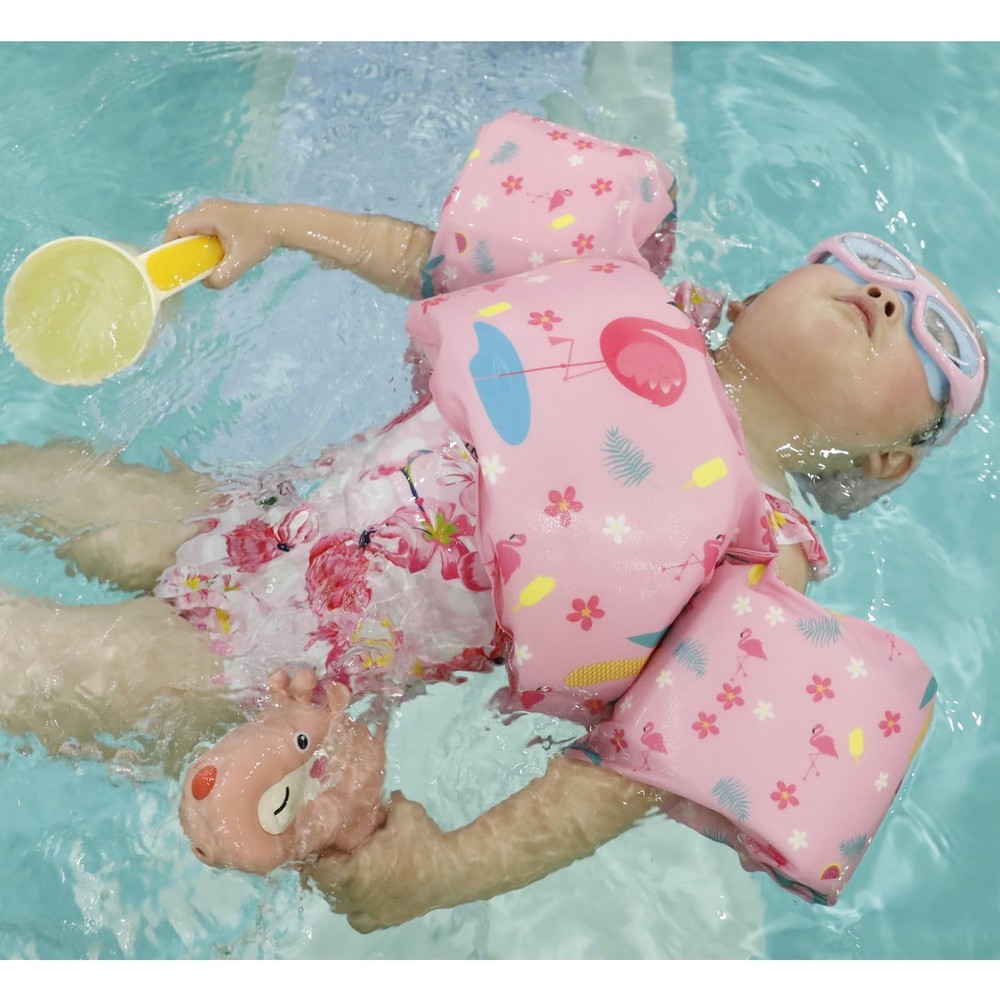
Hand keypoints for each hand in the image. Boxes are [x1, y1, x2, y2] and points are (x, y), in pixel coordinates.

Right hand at [165, 199, 278, 288]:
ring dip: (194, 244)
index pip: (176, 226)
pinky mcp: (220, 213)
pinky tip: (215, 253)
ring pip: (192, 227)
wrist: (280, 224)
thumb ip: (222, 276)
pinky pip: (203, 227)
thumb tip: (207, 284)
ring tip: (204, 261)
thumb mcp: (241, 262)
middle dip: (182, 247)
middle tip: (190, 265)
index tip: (174, 263)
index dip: (170, 244)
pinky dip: (203, 240)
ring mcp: (213, 208)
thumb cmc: (260, 239)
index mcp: (207, 214)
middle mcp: (206, 207)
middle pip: (182, 227)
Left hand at [304, 792, 455, 932]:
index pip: (319, 872)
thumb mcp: (404, 811)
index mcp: (356, 872)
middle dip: (326, 875)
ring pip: (343, 909)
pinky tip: (367, 894)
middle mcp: (358, 898)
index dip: (315, 859)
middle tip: (334, 856)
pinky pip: (362, 921)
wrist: (452, 871)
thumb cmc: (424, 841)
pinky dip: (359, 910)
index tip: (320, 846)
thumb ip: (388, 803)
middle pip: (326, 892)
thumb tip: (385, 795)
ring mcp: (373, 913)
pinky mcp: (387, 920)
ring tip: (349, 875)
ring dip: (341, 893)